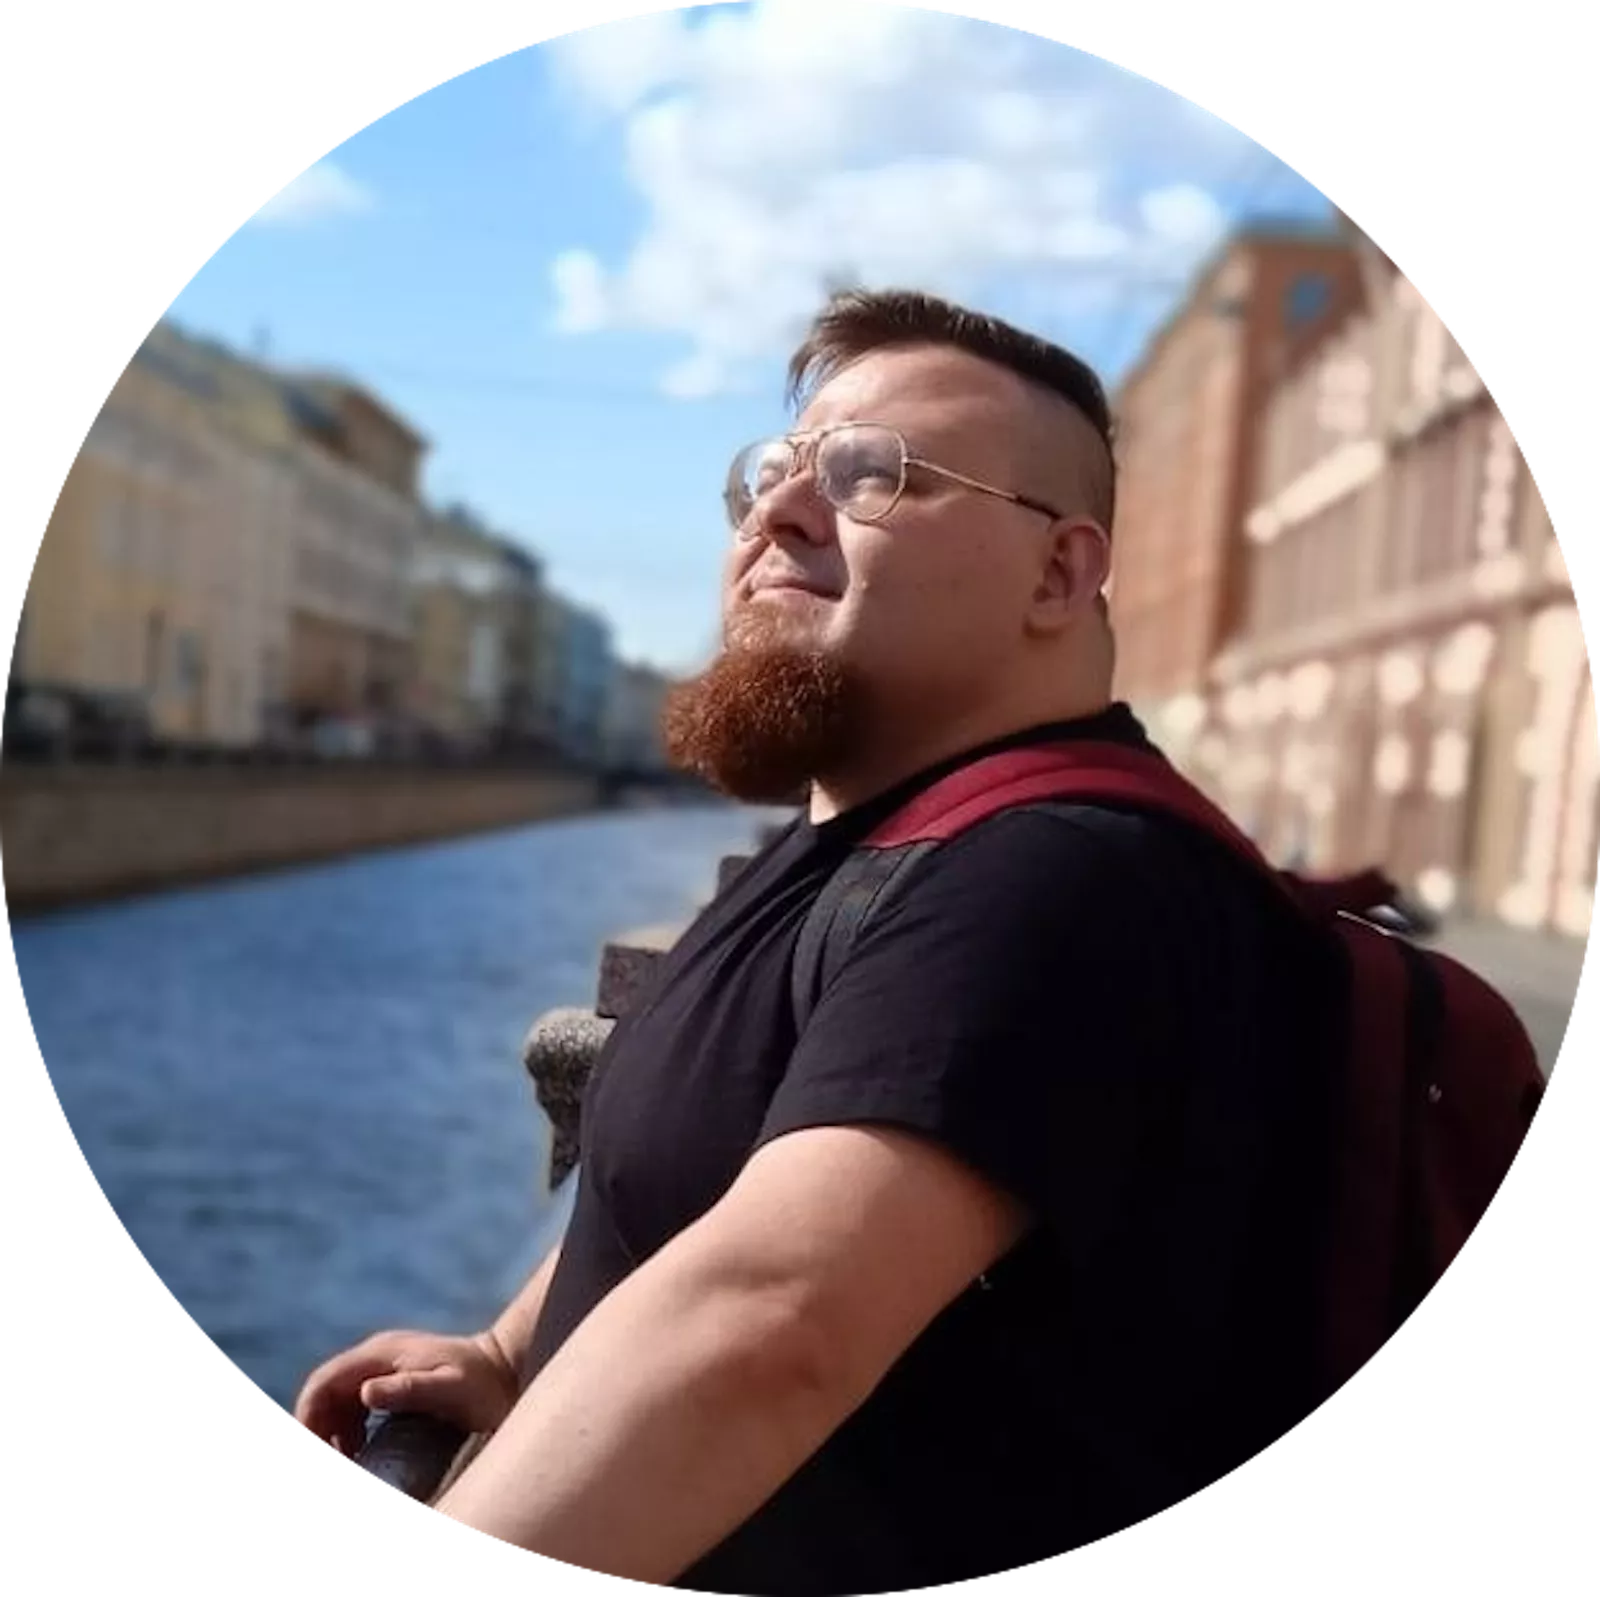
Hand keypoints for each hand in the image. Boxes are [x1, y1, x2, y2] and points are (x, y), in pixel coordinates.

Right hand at [292, 1329, 520, 1461]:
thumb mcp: (449, 1388)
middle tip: (327, 1459)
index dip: (308, 1413)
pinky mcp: (395, 1379)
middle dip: (316, 1426)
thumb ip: (409, 1389)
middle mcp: (379, 1355)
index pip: (326, 1380)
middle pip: (326, 1390)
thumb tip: (365, 1395)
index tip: (309, 1444)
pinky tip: (358, 1452)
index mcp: (383, 1353)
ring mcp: (386, 1366)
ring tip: (344, 1462)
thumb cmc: (482, 1383)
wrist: (507, 1368)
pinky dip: (347, 1429)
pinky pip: (355, 1404)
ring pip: (339, 1398)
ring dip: (330, 1430)